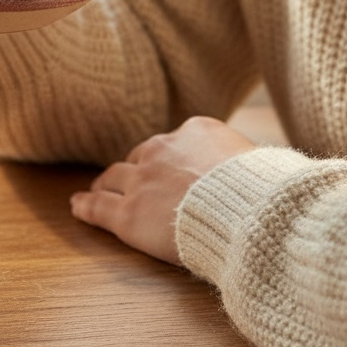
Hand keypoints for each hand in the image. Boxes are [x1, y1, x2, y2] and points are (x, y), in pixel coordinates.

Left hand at [69, 116, 255, 264]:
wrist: (251, 213)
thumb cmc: (269, 193)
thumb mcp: (263, 162)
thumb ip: (246, 164)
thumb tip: (267, 174)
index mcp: (196, 131)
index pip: (173, 144)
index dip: (168, 160)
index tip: (168, 170)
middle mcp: (162, 150)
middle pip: (139, 157)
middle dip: (135, 169)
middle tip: (129, 181)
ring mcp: (142, 181)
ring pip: (114, 178)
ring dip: (105, 184)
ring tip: (97, 190)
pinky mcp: (129, 214)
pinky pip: (99, 207)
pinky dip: (86, 206)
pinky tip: (78, 206)